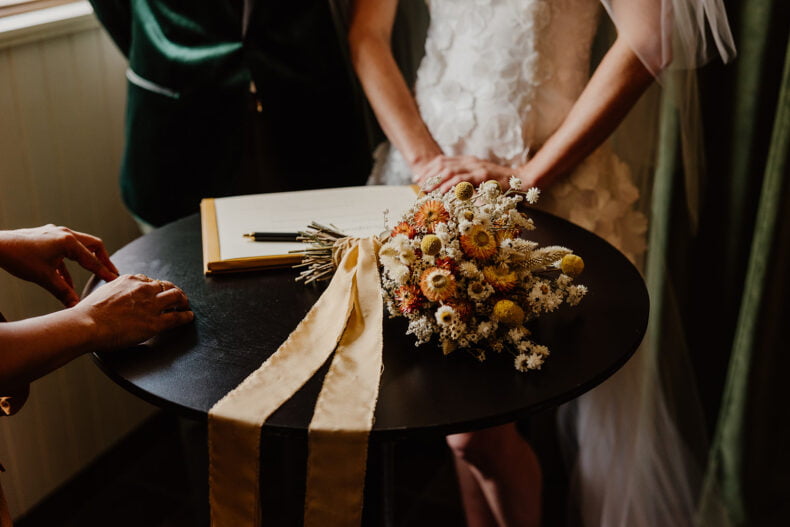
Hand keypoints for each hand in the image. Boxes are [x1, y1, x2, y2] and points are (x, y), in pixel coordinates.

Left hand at [0, 225, 118, 306]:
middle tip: (110, 272)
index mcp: (68, 241)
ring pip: (79, 246)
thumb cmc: (19, 258)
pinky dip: (69, 263)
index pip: (92, 259)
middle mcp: (65, 234)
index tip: (114, 279)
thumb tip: (75, 306)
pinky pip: (65, 250)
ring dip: (85, 261)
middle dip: (102, 260)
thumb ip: (63, 291)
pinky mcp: (47, 237)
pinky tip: (66, 278)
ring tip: (92, 274)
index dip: (104, 272)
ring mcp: (55, 233)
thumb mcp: (45, 278)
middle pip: (93, 245)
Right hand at [74, 274, 192, 349]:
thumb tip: (112, 295)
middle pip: (166, 285)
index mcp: (130, 280)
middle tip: (178, 297)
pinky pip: (178, 317)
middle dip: (174, 291)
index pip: (149, 280)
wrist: (87, 324)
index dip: (156, 287)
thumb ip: (113, 291)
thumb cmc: (88, 313)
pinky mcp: (156, 322)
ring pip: (176, 297)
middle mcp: (144, 289)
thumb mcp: (102, 292)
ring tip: (185, 305)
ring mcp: (151, 305)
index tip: (158, 292)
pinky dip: (186, 316)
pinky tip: (189, 317)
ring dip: (183, 301)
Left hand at [418, 156, 519, 193]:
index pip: (442, 161)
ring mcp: (476, 167)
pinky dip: (450, 185)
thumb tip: (448, 192)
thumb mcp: (478, 180)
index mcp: (468, 161)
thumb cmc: (500, 184)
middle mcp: (470, 161)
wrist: (521, 179)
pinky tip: (442, 191)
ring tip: (426, 189)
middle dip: (428, 175)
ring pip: (449, 171)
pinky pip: (462, 179)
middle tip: (419, 185)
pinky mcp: (482, 174)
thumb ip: (465, 182)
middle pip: (442, 165)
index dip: (428, 169)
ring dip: (436, 180)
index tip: (418, 178)